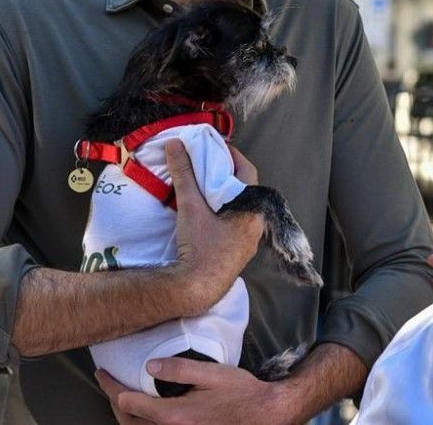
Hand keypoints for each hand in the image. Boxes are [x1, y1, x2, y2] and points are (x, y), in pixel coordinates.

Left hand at [95, 359, 284, 424]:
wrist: (265, 416)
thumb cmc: (241, 393)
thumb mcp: (212, 373)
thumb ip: (179, 368)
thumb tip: (149, 365)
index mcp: (174, 416)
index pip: (129, 403)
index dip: (111, 386)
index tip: (102, 372)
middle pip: (128, 423)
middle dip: (114, 401)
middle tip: (108, 382)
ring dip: (125, 416)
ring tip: (122, 396)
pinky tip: (144, 413)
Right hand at [167, 140, 262, 314]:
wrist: (197, 289)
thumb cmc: (200, 246)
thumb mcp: (190, 206)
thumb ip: (184, 173)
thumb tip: (175, 144)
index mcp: (253, 209)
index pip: (248, 171)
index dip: (232, 156)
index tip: (215, 147)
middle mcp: (257, 225)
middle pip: (244, 189)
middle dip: (226, 174)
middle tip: (207, 163)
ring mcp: (249, 241)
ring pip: (240, 207)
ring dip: (224, 194)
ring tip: (204, 183)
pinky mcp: (239, 253)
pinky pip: (236, 223)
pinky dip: (223, 212)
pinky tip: (207, 211)